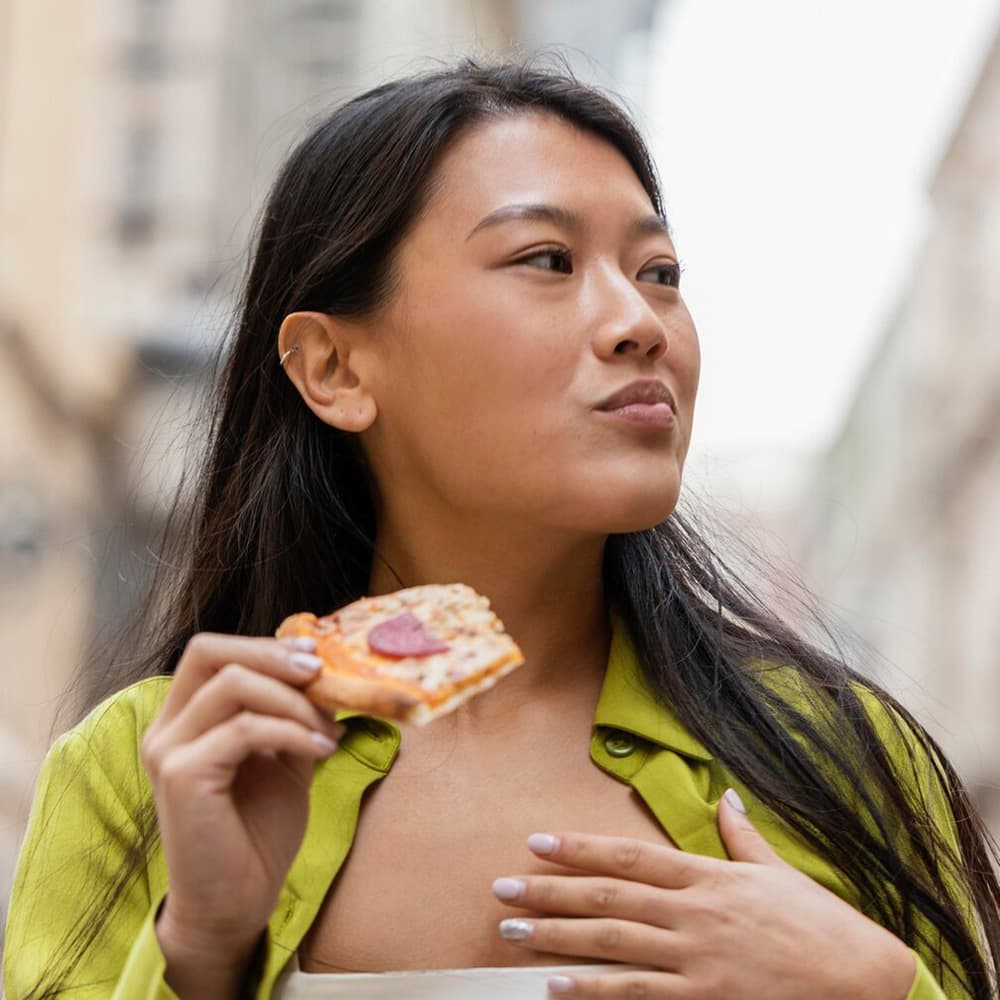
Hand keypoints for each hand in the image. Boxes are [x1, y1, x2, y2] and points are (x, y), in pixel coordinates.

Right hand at [141, 633, 342, 986]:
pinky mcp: (181, 776)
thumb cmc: (258, 832)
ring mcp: (168, 750)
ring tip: (328, 729)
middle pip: (209, 651)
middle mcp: (167, 727)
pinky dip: (291, 731)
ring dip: (293, 700)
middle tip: (322, 672)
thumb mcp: (286, 757)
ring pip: (232, 685)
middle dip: (272, 654)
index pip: (212, 652)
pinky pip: (244, 729)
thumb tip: (328, 671)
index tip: (316, 655)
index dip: (265, 644)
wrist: (237, 902)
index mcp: (185, 718)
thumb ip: (295, 714)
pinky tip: (322, 750)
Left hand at [492, 789, 915, 998]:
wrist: (864, 982)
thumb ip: (741, 836)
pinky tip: (557, 987)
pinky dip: (594, 991)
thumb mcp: (778, 872)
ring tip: (513, 934)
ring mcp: (697, 961)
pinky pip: (638, 996)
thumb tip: (726, 797)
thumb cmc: (820, 925)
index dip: (579, 847)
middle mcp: (694, 914)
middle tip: (502, 891)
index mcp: (707, 877)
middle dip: (549, 894)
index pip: (629, 855)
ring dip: (557, 940)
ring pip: (612, 946)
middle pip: (607, 899)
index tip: (538, 841)